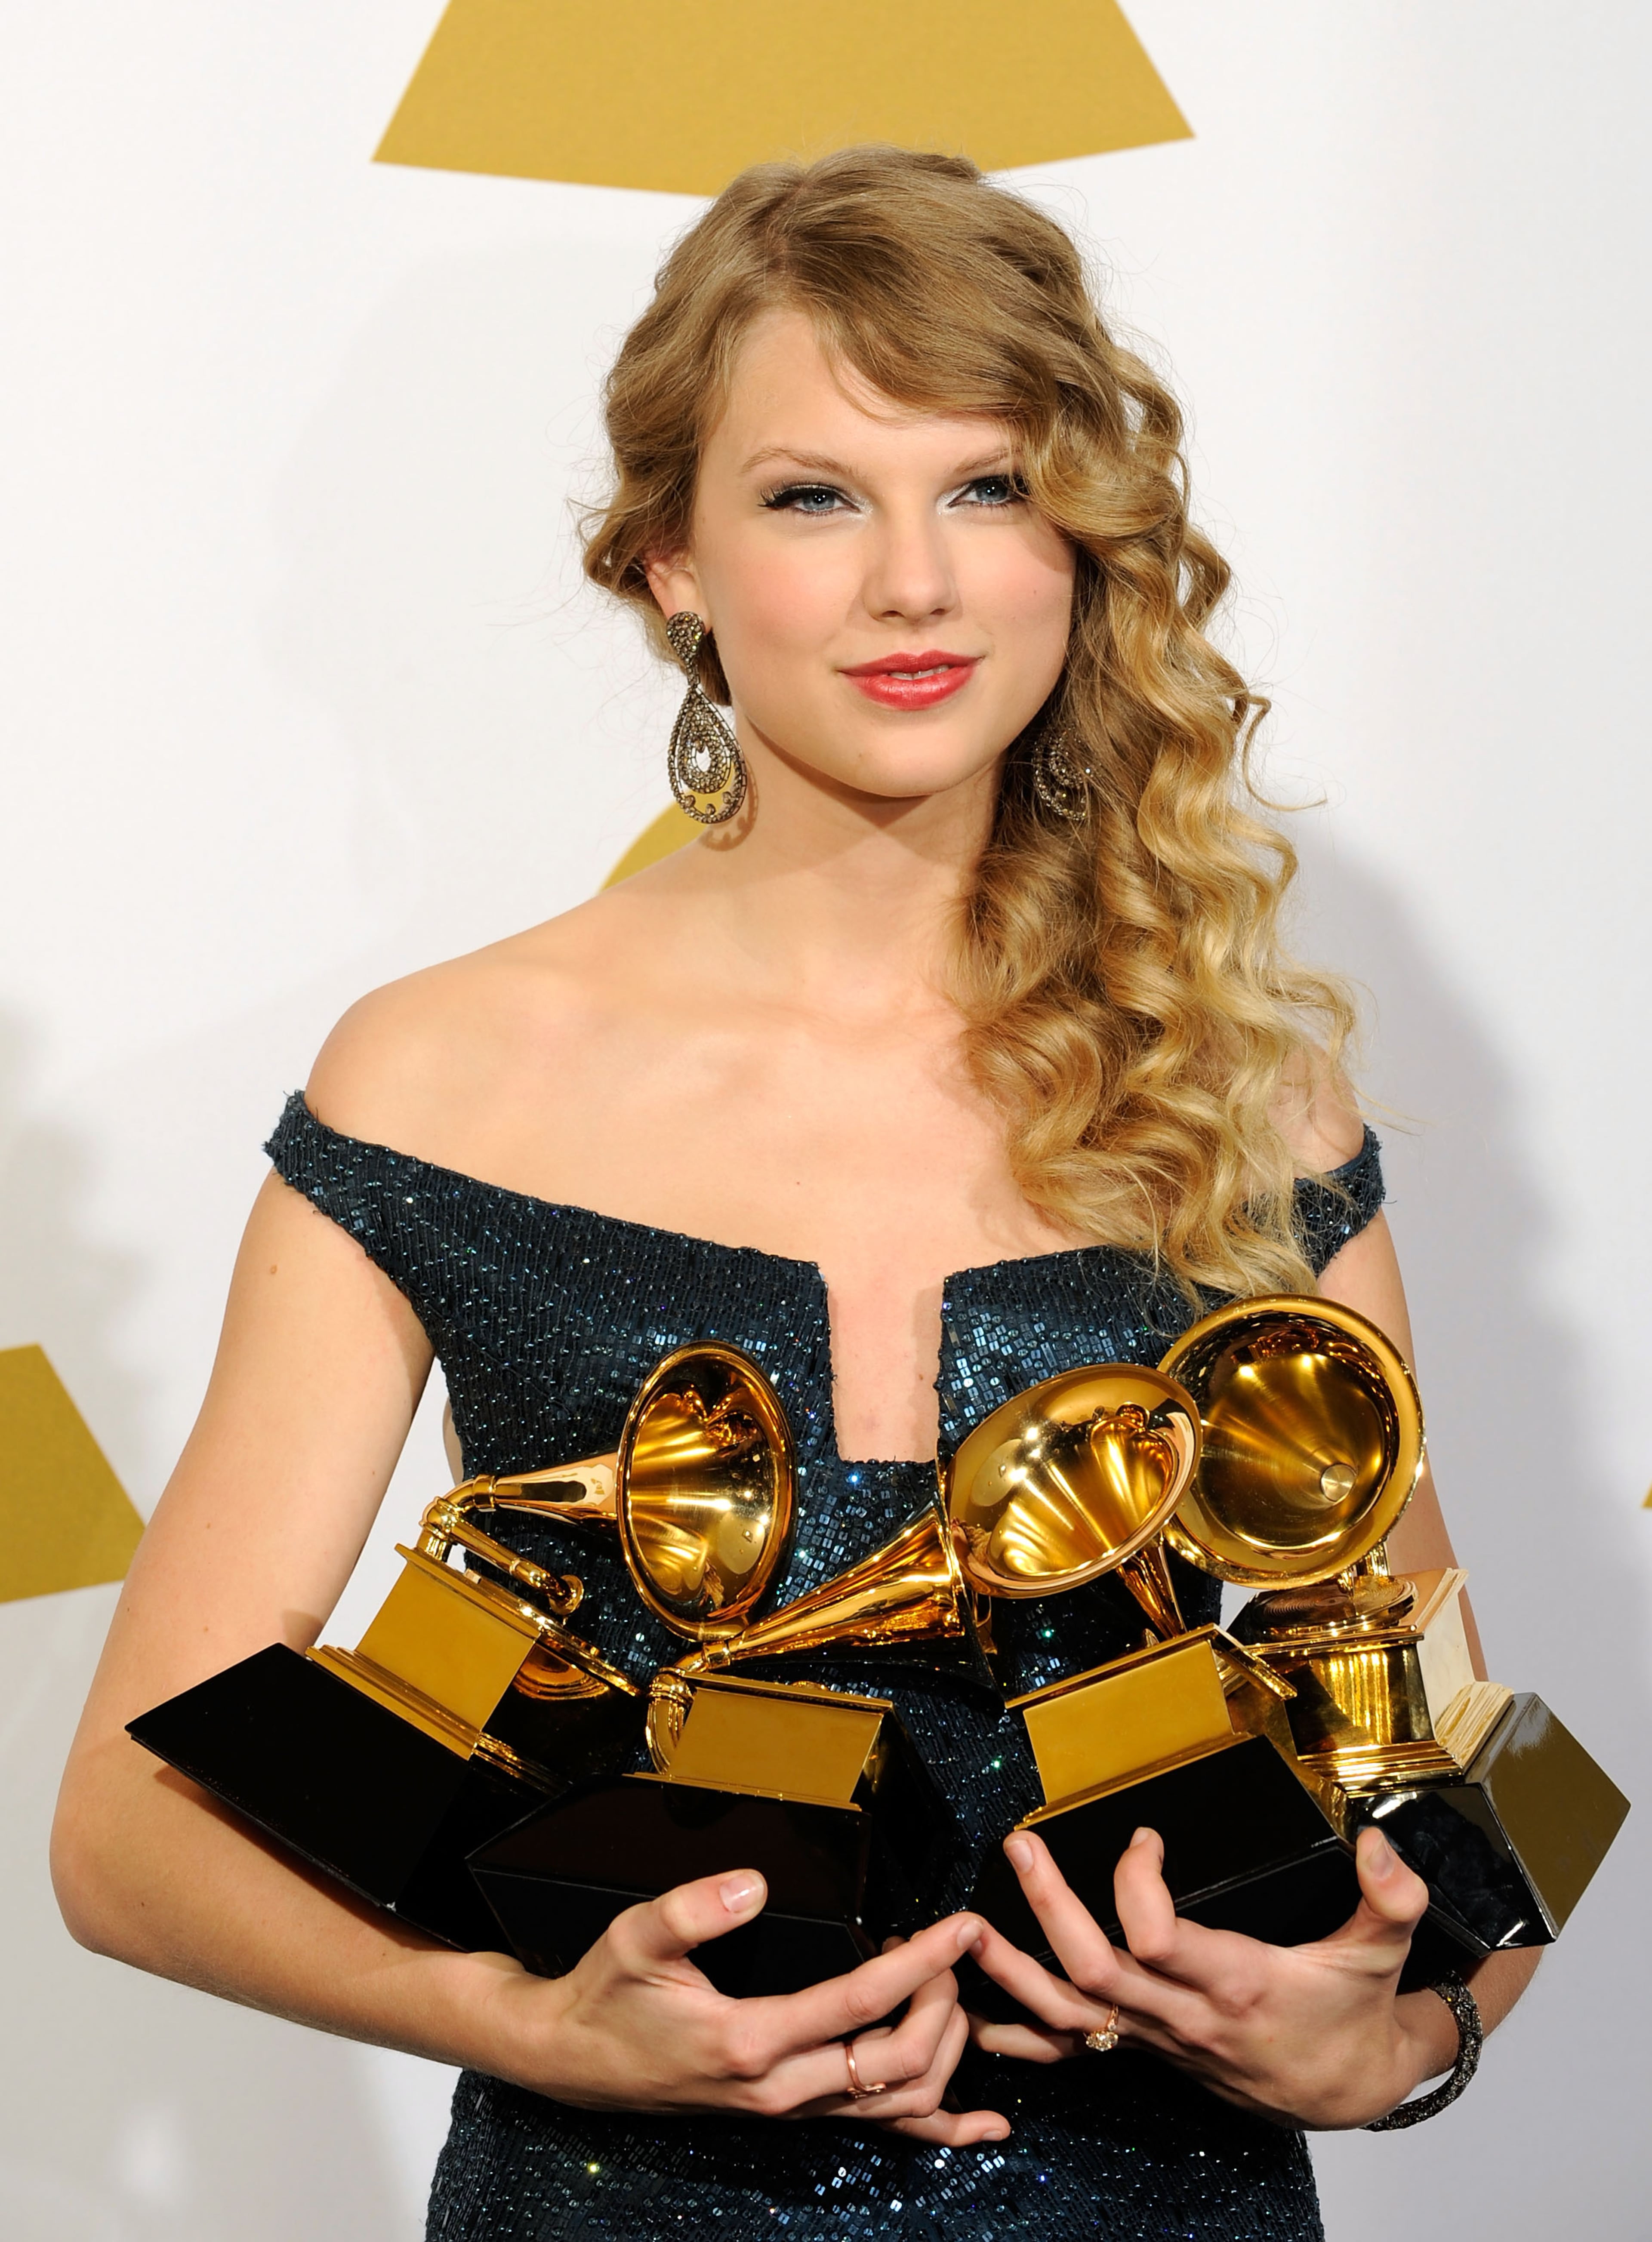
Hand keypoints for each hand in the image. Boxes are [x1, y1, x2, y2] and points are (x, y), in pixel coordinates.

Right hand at [485, 1868, 1009, 2144]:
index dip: (921, 1964)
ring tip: (953, 1992)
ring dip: (945, 2050)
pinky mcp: (790, 2112)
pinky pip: (879, 2131)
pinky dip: (939, 2130)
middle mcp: (778, 2087)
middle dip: (944, 2004)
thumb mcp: (635, 1937)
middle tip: (951, 1950)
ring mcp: (788, 2108)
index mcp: (750, 2040)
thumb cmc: (607, 1994)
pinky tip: (983, 2125)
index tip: (961, 1927)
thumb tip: (755, 1884)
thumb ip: (694, 1908)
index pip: (861, 2002)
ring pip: (900, 2104)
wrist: (572, 2058)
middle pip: (900, 2064)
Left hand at [967, 1824, 1460, 2128]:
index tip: (1144, 1836)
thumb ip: (1391, 1897)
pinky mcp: (1147, 2049)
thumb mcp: (1383, 1952)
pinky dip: (1023, 2034)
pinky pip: (1075, 2048)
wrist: (1346, 2089)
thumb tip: (1378, 1841)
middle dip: (1048, 1909)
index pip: (1160, 1940)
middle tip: (1020, 1849)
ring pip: (1068, 2016)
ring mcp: (1159, 2038)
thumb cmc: (1352, 2013)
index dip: (1138, 1884)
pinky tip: (978, 2017)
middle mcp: (1186, 2016)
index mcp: (1236, 1983)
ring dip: (1012, 1972)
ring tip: (965, 1928)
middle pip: (1096, 1971)